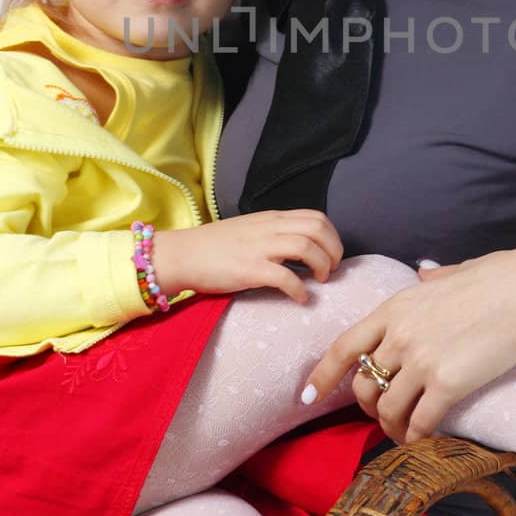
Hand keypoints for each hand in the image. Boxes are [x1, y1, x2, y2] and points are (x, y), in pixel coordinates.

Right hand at [153, 210, 343, 305]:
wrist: (182, 254)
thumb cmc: (213, 246)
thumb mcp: (249, 229)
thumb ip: (273, 233)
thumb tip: (299, 247)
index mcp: (270, 219)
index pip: (315, 217)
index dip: (332, 236)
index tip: (331, 253)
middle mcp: (268, 228)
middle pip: (318, 229)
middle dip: (334, 250)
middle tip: (331, 269)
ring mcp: (259, 248)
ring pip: (307, 248)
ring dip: (322, 266)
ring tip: (320, 281)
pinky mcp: (249, 270)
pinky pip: (286, 278)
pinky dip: (300, 289)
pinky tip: (301, 298)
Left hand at [301, 247, 515, 443]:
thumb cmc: (498, 278)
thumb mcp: (452, 273)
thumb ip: (431, 279)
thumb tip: (425, 273)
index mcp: (396, 308)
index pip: (345, 346)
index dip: (323, 374)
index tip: (308, 395)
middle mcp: (400, 335)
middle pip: (364, 385)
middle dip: (367, 407)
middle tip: (379, 417)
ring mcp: (422, 360)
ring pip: (388, 409)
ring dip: (391, 428)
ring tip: (401, 434)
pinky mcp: (449, 383)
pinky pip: (421, 421)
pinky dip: (417, 436)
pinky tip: (423, 439)